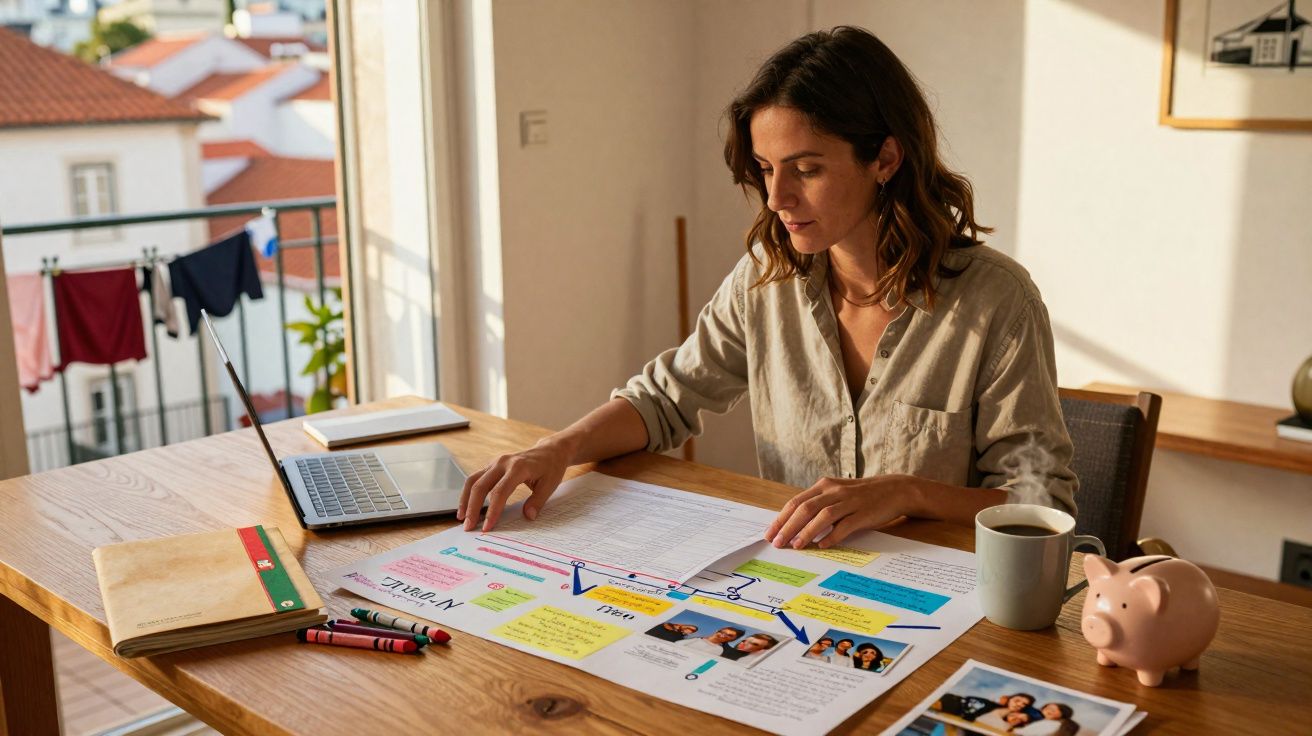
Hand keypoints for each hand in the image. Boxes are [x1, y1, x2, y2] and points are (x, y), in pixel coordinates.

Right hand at [458, 437, 572, 531]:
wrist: (549, 451)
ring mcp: (495, 462)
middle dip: (472, 508)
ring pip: (473, 480)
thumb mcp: (550, 485)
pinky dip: (469, 493)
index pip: (499, 492)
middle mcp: (503, 463)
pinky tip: (467, 506)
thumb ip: (538, 501)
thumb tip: (528, 517)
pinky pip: (475, 478)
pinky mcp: (492, 465)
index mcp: (518, 467)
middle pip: (480, 485)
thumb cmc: (551, 467)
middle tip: (468, 527)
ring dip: (465, 499)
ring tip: (462, 518)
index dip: (492, 511)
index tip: (487, 527)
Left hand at [764, 475, 915, 548]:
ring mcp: (849, 502)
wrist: (894, 490)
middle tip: (778, 542)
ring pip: (823, 516)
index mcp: (824, 485)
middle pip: (805, 508)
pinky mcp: (863, 514)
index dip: (781, 518)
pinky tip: (822, 546)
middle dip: (788, 527)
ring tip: (796, 545)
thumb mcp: (837, 493)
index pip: (796, 502)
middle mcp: (834, 491)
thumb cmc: (861, 495)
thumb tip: (794, 525)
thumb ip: (818, 505)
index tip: (770, 533)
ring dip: (807, 532)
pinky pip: (844, 526)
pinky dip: (832, 536)